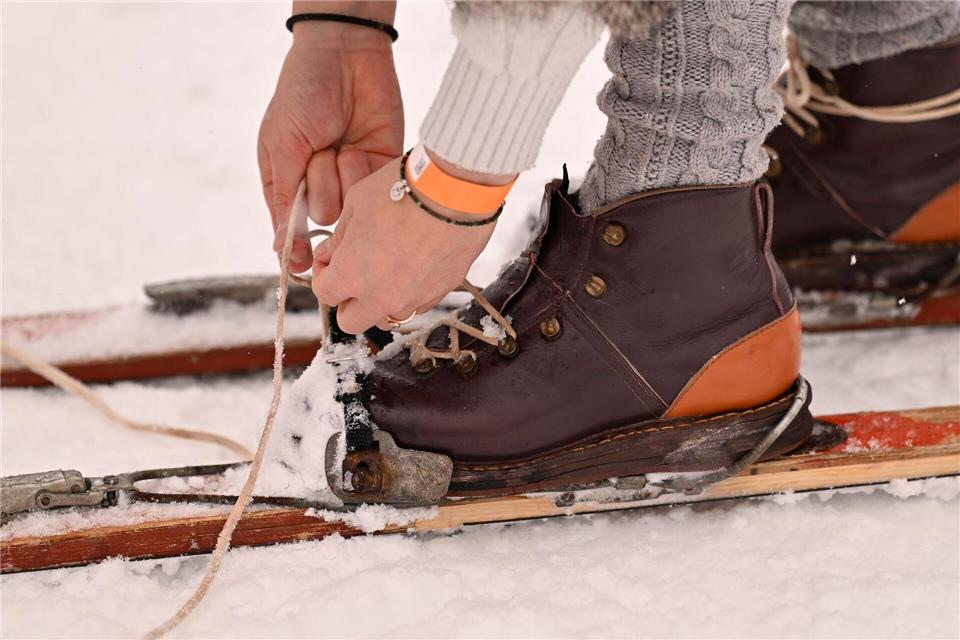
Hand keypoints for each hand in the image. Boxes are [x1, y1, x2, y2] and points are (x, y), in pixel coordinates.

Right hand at [258, 2, 402, 272]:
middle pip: (322, 221)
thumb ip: (283, 196)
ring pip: (349, 210)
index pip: (290, 231)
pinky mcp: (378, 171)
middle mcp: (320, 187)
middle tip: (318, 154)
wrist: (346, 55)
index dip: (295, 250)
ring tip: (339, 144)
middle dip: (319, 189)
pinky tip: (359, 146)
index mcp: (288, 184)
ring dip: (341, 177)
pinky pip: (371, 193)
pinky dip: (363, 172)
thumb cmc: (303, 95)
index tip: (301, 262)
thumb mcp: (281, 144)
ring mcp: (351, 181)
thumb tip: (280, 245)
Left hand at [311, 158, 497, 334]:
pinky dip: (410, 293)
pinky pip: (418, 305)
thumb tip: (330, 253)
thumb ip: (339, 237)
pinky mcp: (441, 292)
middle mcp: (381, 297)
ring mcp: (414, 300)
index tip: (332, 258)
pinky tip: (415, 264)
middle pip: (351, 321)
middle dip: (348, 300)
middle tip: (355, 272)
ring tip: (387, 271)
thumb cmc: (402, 190)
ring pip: (387, 319)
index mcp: (351, 276)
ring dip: (380, 302)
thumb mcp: (356, 204)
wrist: (456, 191)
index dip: (324, 274)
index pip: (324, 293)